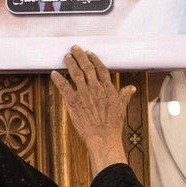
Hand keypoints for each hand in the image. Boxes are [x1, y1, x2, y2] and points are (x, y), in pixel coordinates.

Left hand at [51, 46, 134, 173]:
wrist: (103, 137)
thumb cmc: (113, 125)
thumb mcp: (122, 107)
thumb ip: (124, 95)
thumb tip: (131, 88)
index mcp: (107, 88)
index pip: (100, 68)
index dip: (94, 59)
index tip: (89, 53)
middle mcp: (95, 88)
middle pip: (87, 67)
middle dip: (80, 56)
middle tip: (74, 48)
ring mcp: (84, 94)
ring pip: (75, 73)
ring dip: (70, 63)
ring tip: (66, 57)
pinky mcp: (73, 102)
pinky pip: (64, 87)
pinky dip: (58, 79)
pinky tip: (54, 74)